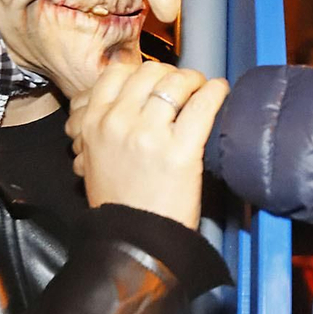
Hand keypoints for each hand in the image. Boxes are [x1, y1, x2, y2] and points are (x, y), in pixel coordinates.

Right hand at [66, 60, 229, 227]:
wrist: (134, 242)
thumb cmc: (120, 202)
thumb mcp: (95, 156)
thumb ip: (105, 124)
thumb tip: (131, 95)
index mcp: (92, 123)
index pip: (117, 73)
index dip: (143, 71)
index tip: (158, 82)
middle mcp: (116, 122)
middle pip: (150, 72)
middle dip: (171, 74)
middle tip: (185, 87)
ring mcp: (148, 135)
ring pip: (176, 82)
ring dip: (195, 80)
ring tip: (203, 89)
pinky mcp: (179, 150)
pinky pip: (203, 104)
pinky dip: (215, 92)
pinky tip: (219, 93)